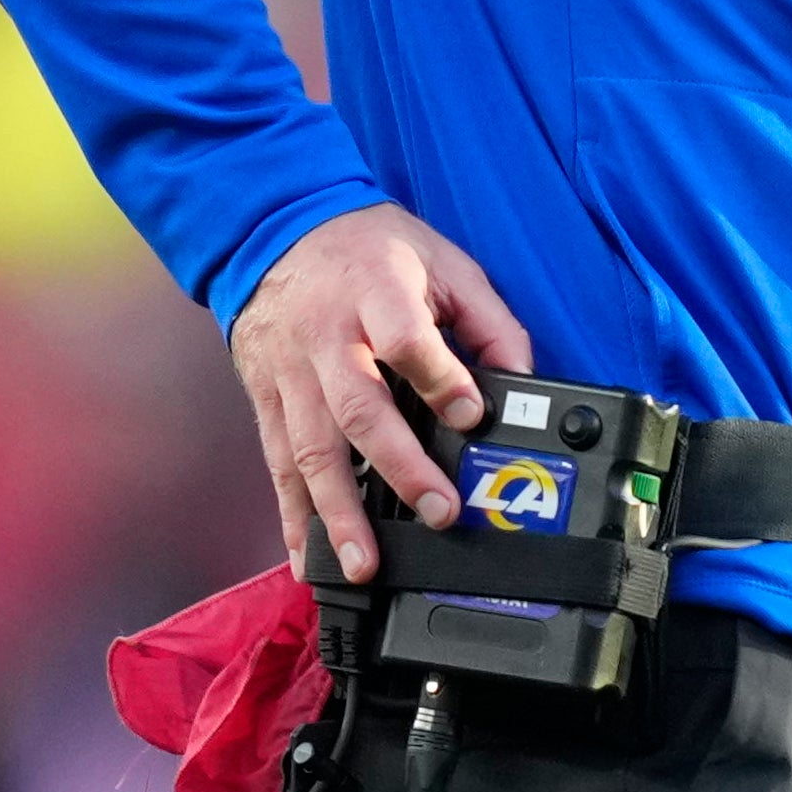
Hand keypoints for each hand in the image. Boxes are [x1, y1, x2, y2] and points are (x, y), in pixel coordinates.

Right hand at [228, 201, 532, 580]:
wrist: (276, 227)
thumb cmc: (367, 248)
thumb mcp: (441, 261)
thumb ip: (487, 320)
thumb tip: (524, 379)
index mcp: (375, 293)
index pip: (407, 340)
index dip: (440, 381)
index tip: (472, 416)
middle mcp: (327, 338)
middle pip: (360, 409)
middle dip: (401, 468)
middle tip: (439, 513)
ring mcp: (291, 373)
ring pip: (312, 449)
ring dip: (340, 513)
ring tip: (366, 563)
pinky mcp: (267, 399)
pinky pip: (278, 464)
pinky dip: (293, 517)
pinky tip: (310, 557)